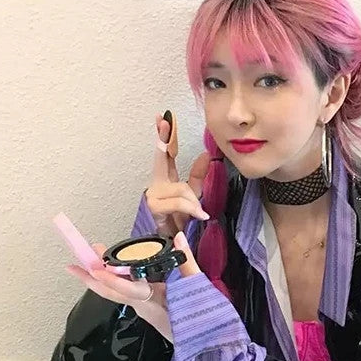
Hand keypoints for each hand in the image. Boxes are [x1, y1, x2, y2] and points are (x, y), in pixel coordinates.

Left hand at [65, 233, 201, 341]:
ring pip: (116, 294)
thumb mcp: (197, 289)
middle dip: (91, 278)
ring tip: (91, 260)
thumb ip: (187, 262)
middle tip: (73, 264)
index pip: (127, 289)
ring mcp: (144, 310)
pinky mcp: (148, 310)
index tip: (94, 268)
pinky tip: (116, 273)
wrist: (206, 347)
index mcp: (154, 302)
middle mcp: (143, 307)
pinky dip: (115, 282)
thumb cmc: (202, 321)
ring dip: (101, 278)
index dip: (110, 279)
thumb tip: (178, 236)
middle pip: (111, 293)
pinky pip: (125, 295)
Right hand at [146, 112, 210, 235]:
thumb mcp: (193, 195)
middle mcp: (157, 184)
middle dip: (163, 139)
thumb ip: (198, 176)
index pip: (166, 153)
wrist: (171, 243)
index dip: (164, 136)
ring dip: (192, 200)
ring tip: (198, 212)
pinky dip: (191, 207)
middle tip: (163, 121)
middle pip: (161, 158)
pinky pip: (178, 201)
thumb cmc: (178, 220)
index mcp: (166, 179)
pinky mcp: (154, 207)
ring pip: (180, 188)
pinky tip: (200, 214)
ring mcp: (154, 195)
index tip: (162, 118)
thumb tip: (206, 155)